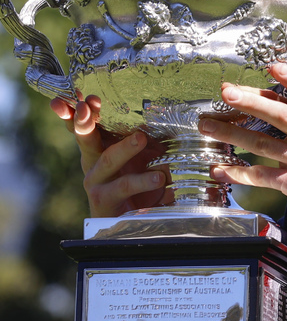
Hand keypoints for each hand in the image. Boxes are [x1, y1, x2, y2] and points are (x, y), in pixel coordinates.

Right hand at [50, 95, 170, 216]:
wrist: (130, 223)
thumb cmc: (137, 183)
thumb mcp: (144, 156)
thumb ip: (149, 139)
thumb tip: (170, 116)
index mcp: (99, 146)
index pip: (86, 123)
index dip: (82, 110)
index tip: (85, 96)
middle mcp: (92, 161)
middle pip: (85, 138)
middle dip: (84, 122)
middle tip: (87, 107)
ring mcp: (96, 181)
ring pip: (107, 161)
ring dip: (125, 148)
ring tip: (141, 138)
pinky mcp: (103, 201)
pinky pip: (123, 187)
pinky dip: (143, 181)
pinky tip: (159, 178)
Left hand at [198, 62, 286, 254]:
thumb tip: (268, 104)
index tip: (274, 65)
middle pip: (282, 115)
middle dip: (252, 101)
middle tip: (227, 92)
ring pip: (263, 144)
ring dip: (232, 134)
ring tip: (208, 126)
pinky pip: (261, 176)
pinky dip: (239, 173)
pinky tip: (221, 169)